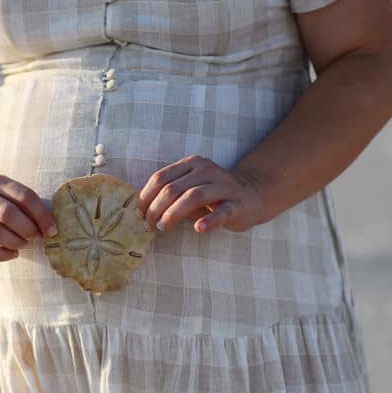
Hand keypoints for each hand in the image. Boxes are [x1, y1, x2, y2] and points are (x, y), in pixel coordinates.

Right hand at [0, 174, 58, 260]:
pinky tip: (13, 254)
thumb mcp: (10, 194)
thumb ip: (28, 206)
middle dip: (27, 229)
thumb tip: (51, 227)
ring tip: (23, 244)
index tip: (52, 230)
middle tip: (36, 237)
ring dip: (14, 241)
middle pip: (7, 213)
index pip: (24, 196)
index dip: (41, 215)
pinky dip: (2, 255)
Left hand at [134, 154, 267, 233]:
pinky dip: (209, 220)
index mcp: (191, 164)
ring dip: (173, 214)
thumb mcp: (189, 187)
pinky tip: (198, 228)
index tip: (138, 213)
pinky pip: (222, 212)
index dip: (145, 196)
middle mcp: (207, 171)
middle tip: (149, 226)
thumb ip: (169, 194)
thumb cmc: (213, 194)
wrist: (253, 194)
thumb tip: (142, 210)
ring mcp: (224, 186)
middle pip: (173, 188)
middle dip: (156, 209)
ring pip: (193, 196)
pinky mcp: (237, 204)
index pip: (161, 178)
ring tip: (163, 227)